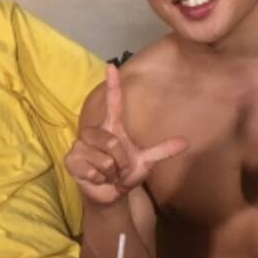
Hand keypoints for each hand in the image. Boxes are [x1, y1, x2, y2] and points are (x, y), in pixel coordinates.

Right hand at [64, 63, 186, 204]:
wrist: (110, 193)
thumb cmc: (124, 172)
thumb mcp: (145, 161)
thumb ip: (162, 151)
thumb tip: (185, 142)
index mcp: (112, 127)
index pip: (114, 103)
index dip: (113, 85)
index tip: (111, 65)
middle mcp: (95, 132)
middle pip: (112, 143)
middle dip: (121, 163)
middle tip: (119, 170)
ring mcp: (81, 145)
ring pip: (103, 160)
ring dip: (110, 173)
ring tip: (108, 174)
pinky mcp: (71, 160)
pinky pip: (91, 170)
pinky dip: (98, 179)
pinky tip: (95, 178)